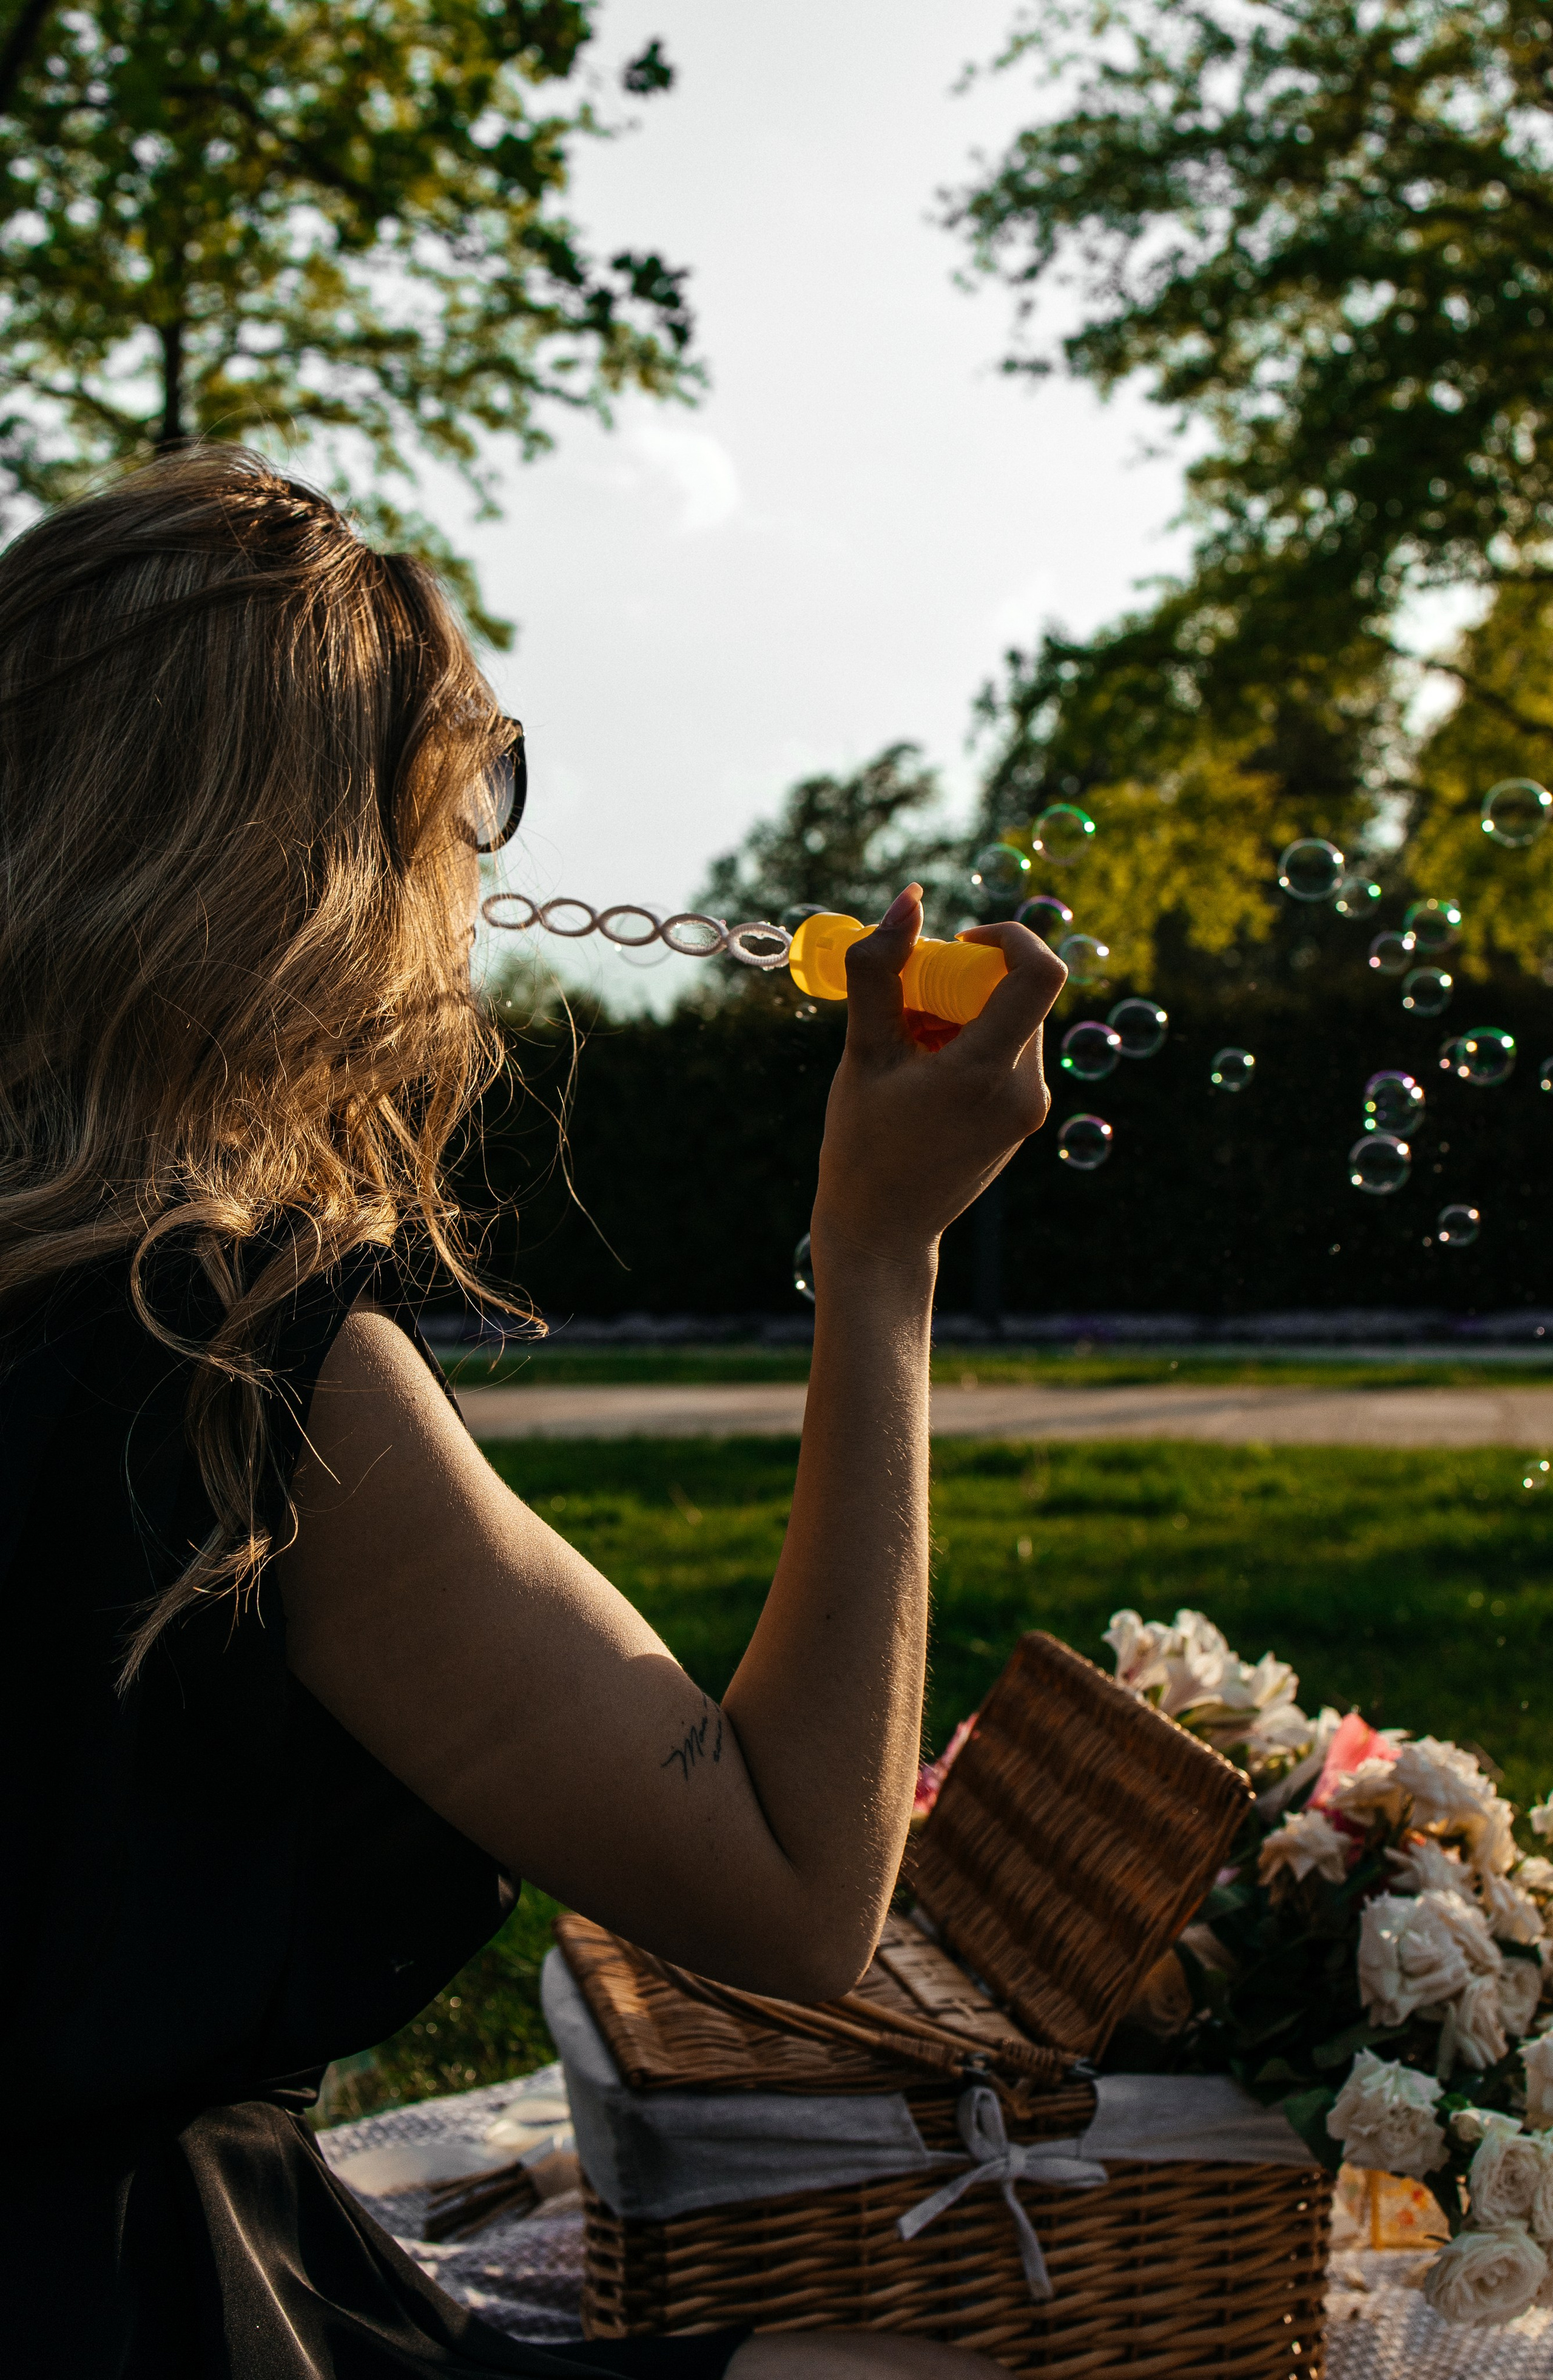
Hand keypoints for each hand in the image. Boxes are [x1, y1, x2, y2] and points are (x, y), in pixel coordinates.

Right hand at [809, 885, 1066, 1268]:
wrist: (882, 1233)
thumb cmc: (863, 1148)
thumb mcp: (863, 1053)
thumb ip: (882, 972)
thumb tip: (909, 901)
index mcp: (988, 1073)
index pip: (1039, 972)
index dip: (1008, 935)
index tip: (959, 939)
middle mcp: (1026, 1090)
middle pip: (1016, 993)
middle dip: (962, 980)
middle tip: (906, 1005)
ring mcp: (1030, 1108)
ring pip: (1010, 1021)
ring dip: (962, 1012)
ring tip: (908, 1050)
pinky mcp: (1024, 1118)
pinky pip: (1007, 1053)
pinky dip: (968, 1042)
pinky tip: (922, 1074)